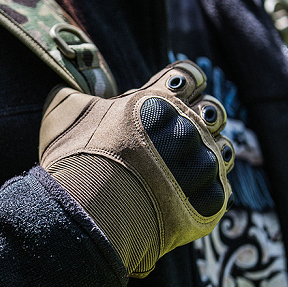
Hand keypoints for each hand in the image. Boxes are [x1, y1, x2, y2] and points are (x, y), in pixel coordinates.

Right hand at [39, 60, 233, 277]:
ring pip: (223, 146)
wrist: (92, 213)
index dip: (181, 81)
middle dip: (198, 114)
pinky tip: (183, 192)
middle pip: (213, 108)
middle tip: (174, 131)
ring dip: (207, 151)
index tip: (170, 93)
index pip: (187, 74)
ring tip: (182, 163)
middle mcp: (188, 127)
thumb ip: (77, 90)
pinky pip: (220, 185)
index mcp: (157, 100)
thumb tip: (79, 88)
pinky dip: (205, 186)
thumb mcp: (63, 112)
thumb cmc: (77, 159)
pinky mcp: (209, 200)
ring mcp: (203, 164)